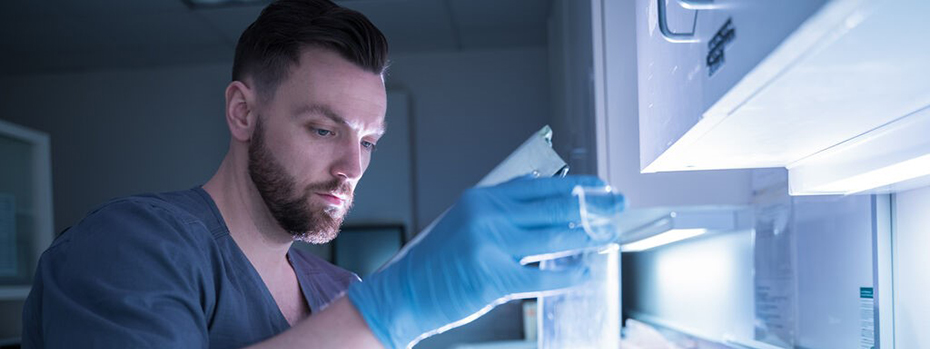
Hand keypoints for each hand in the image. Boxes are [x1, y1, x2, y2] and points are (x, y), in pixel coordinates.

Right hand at [347, 175, 623, 348]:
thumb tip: (540, 194)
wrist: (403, 294)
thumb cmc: (435, 263)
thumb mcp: (463, 222)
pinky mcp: (494, 278)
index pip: (540, 185)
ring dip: (588, 236)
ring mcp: (491, 246)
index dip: (576, 185)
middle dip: (593, 204)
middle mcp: (487, 216)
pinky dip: (570, 275)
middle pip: (554, 206)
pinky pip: (544, 276)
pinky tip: (586, 272)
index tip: (599, 187)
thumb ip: (500, 209)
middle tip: (619, 204)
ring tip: (609, 235)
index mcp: (481, 198)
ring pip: (554, 237)